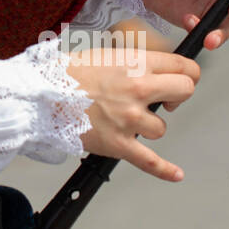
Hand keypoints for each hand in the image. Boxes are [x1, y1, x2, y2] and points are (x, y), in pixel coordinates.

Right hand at [65, 49, 200, 180]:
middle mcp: (137, 89)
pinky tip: (176, 174)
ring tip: (126, 121)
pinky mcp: (118, 144)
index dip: (187, 74)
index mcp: (136, 63)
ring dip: (148, 127)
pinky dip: (165, 170)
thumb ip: (135, 60)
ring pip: (161, 128)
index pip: (183, 67)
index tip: (183, 81)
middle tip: (164, 101)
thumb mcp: (106, 53)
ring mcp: (129, 119)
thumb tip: (157, 68)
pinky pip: (149, 162)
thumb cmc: (67, 74)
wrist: (41, 96)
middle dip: (178, 96)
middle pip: (185, 91)